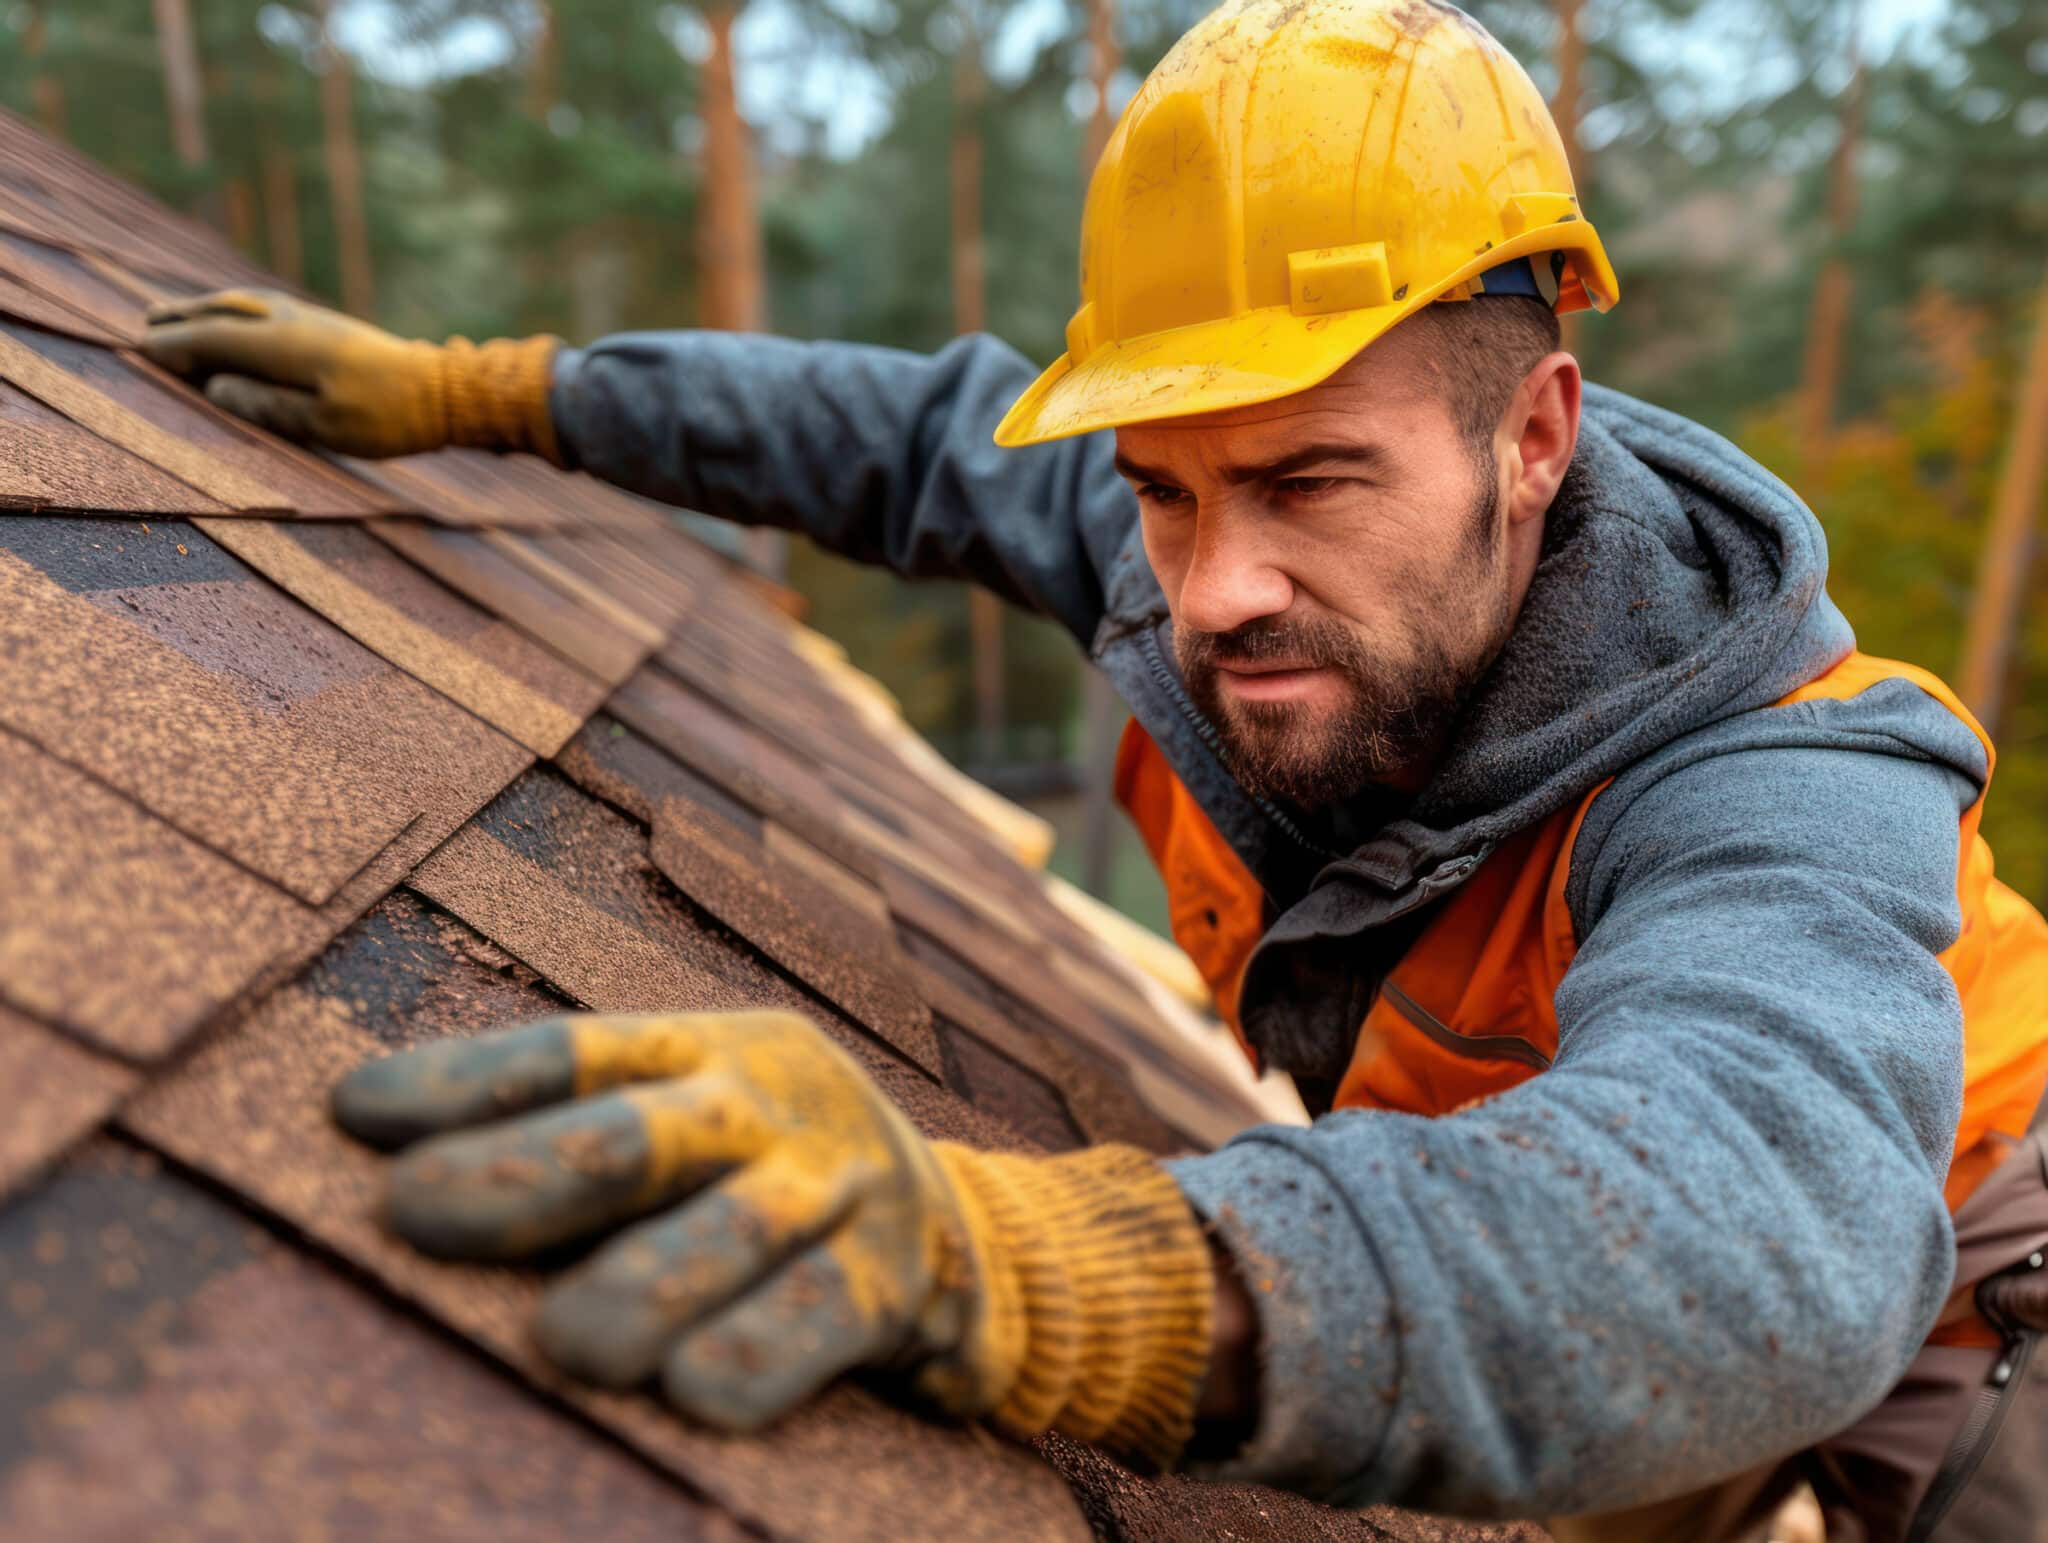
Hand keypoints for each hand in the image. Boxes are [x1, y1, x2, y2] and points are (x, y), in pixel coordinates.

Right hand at [142, 288, 559, 460]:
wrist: (448, 391)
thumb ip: (267, 405)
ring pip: (247, 304)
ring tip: (181, 313)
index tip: (142, 350)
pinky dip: (240, 309)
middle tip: (146, 321)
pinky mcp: (330, 325)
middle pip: (224, 313)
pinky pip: (268, 308)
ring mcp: (313, 319)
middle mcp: (293, 322)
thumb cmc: (388, 417)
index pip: (213, 340)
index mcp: (284, 345)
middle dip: (184, 317)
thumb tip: (216, 386)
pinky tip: (241, 316)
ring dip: (210, 307)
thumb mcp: (325, 424)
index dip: (175, 346)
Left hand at [331, 1010, 1216, 1464]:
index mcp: (709, 1050)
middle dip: (526, 1170)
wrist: (974, 1242)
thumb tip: (397, 1179)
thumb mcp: (699, 1133)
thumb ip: (588, 1142)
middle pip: (639, 1130)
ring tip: (564, 1343)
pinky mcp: (899, 1281)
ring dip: (648, 1282)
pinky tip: (697, 1397)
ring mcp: (842, 1187)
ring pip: (735, 1228)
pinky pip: (824, 1319)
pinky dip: (761, 1354)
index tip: (355, 1115)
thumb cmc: (775, 1191)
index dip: (467, 1081)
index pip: (575, 1052)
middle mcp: (774, 1104)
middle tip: (416, 1215)